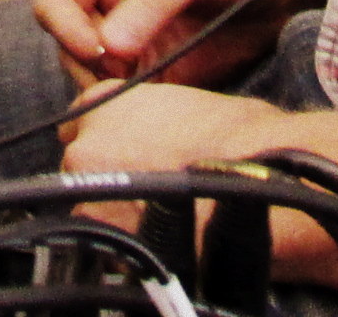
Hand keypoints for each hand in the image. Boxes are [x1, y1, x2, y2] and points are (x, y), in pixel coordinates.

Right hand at [34, 0, 292, 93]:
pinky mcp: (148, 71)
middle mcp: (104, 1)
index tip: (101, 52)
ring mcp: (125, 39)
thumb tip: (109, 45)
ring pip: (90, 76)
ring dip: (112, 88)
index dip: (68, 31)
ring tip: (154, 83)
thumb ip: (153, 0)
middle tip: (132, 73)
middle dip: (92, 66)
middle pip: (66, 46)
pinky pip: (123, 96)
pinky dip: (133, 106)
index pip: (54, 2)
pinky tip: (161, 101)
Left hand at [59, 84, 337, 291]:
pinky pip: (107, 237)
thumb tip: (147, 136)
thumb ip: (148, 117)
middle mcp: (86, 141)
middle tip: (150, 185)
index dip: (106, 139)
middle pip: (81, 164)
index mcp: (102, 101)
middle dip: (109, 174)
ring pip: (90, 203)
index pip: (80, 122)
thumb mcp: (184, 102)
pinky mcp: (105, 232)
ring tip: (162, 211)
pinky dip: (129, 237)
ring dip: (116, 207)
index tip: (123, 153)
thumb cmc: (240, 137)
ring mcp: (90, 188)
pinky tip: (162, 231)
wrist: (257, 177)